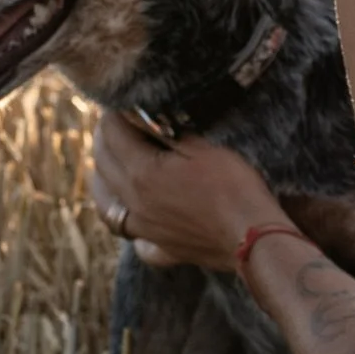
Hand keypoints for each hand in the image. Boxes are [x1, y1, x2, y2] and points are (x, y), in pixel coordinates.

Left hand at [89, 109, 284, 272]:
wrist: (252, 238)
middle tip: (112, 125)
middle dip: (104, 140)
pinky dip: (129, 226)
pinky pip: (134, 239)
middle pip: (103, 166)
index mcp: (142, 173)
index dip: (113, 115)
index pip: (112, 135)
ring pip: (106, 206)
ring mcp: (145, 230)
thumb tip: (145, 117)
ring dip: (102, 181)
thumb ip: (168, 132)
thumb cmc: (234, 187)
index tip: (120, 104)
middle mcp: (134, 203)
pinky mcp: (161, 249)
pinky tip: (136, 218)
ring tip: (107, 167)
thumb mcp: (203, 148)